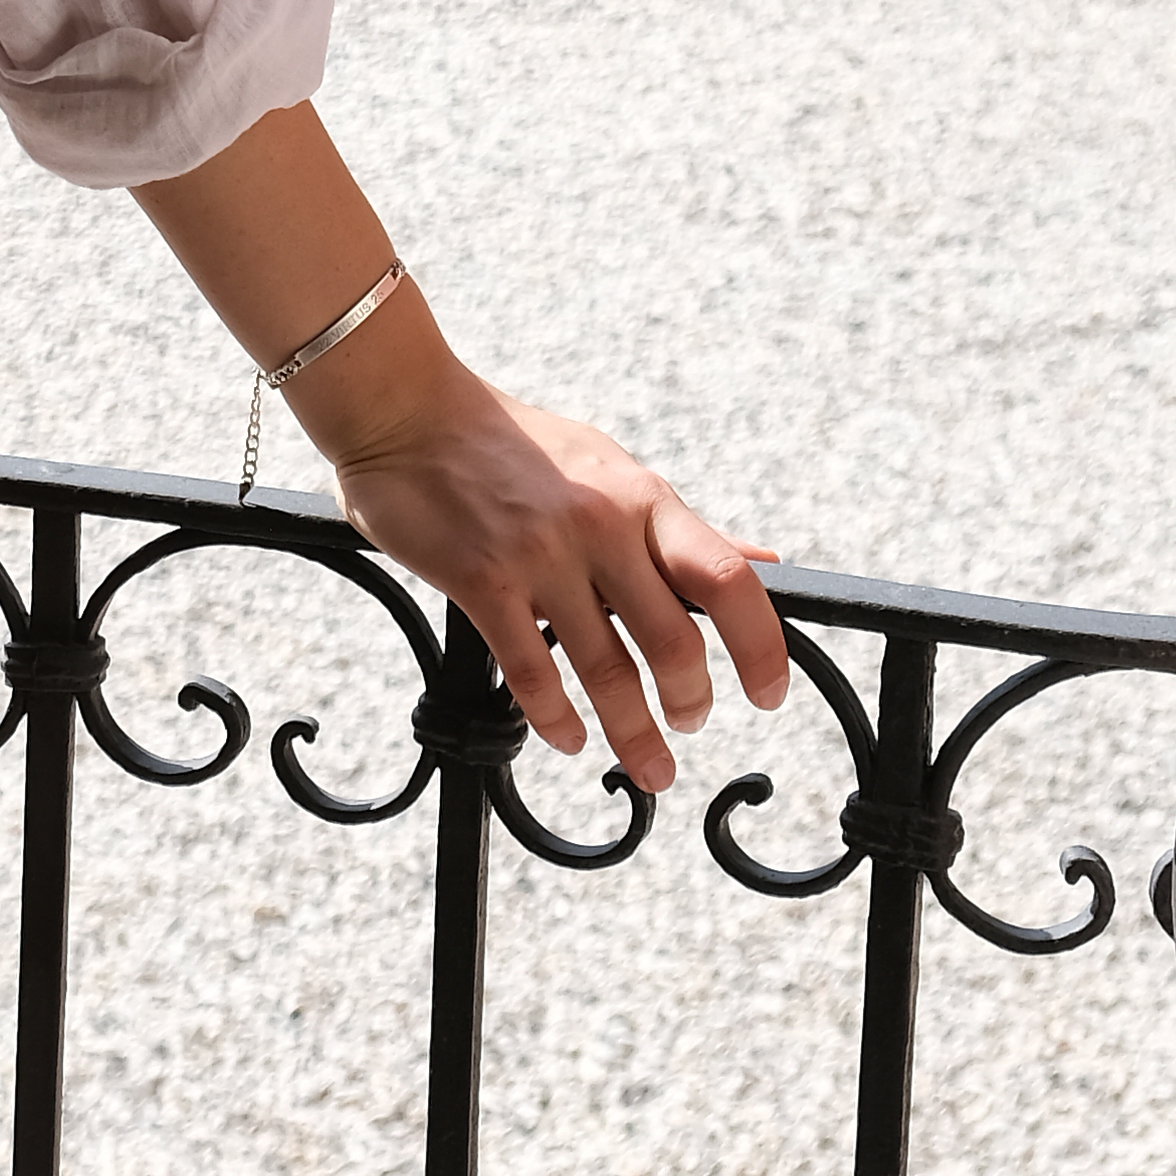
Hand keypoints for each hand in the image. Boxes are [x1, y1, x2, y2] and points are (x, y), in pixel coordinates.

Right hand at [322, 372, 787, 794]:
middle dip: (690, 703)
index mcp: (641, 498)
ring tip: (649, 767)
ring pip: (608, 671)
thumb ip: (680, 527)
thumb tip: (763, 562)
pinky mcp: (480, 579)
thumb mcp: (610, 467)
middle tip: (688, 724)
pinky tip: (568, 738)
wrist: (407, 408)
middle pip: (674, 642)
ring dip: (635, 734)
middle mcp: (600, 526)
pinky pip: (532, 672)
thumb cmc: (512, 439)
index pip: (727, 580)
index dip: (761, 648)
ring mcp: (539, 554)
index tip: (768, 694)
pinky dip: (558, 720)